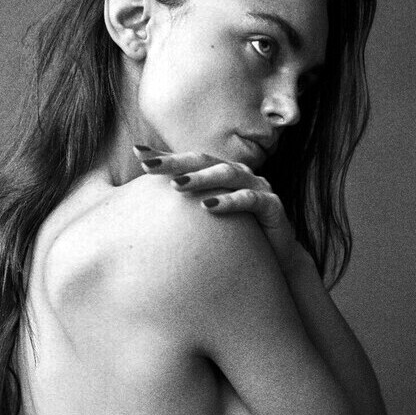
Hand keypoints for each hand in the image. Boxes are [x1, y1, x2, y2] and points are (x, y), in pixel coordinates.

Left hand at [133, 144, 306, 276]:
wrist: (277, 261)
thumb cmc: (238, 238)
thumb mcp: (208, 220)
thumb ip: (185, 208)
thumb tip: (145, 207)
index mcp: (221, 173)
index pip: (188, 160)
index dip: (164, 156)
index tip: (137, 152)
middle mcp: (239, 174)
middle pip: (204, 161)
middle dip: (175, 162)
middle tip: (148, 166)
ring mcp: (257, 187)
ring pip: (227, 174)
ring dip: (200, 179)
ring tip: (176, 186)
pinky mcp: (272, 206)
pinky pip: (249, 200)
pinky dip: (229, 202)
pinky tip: (209, 207)